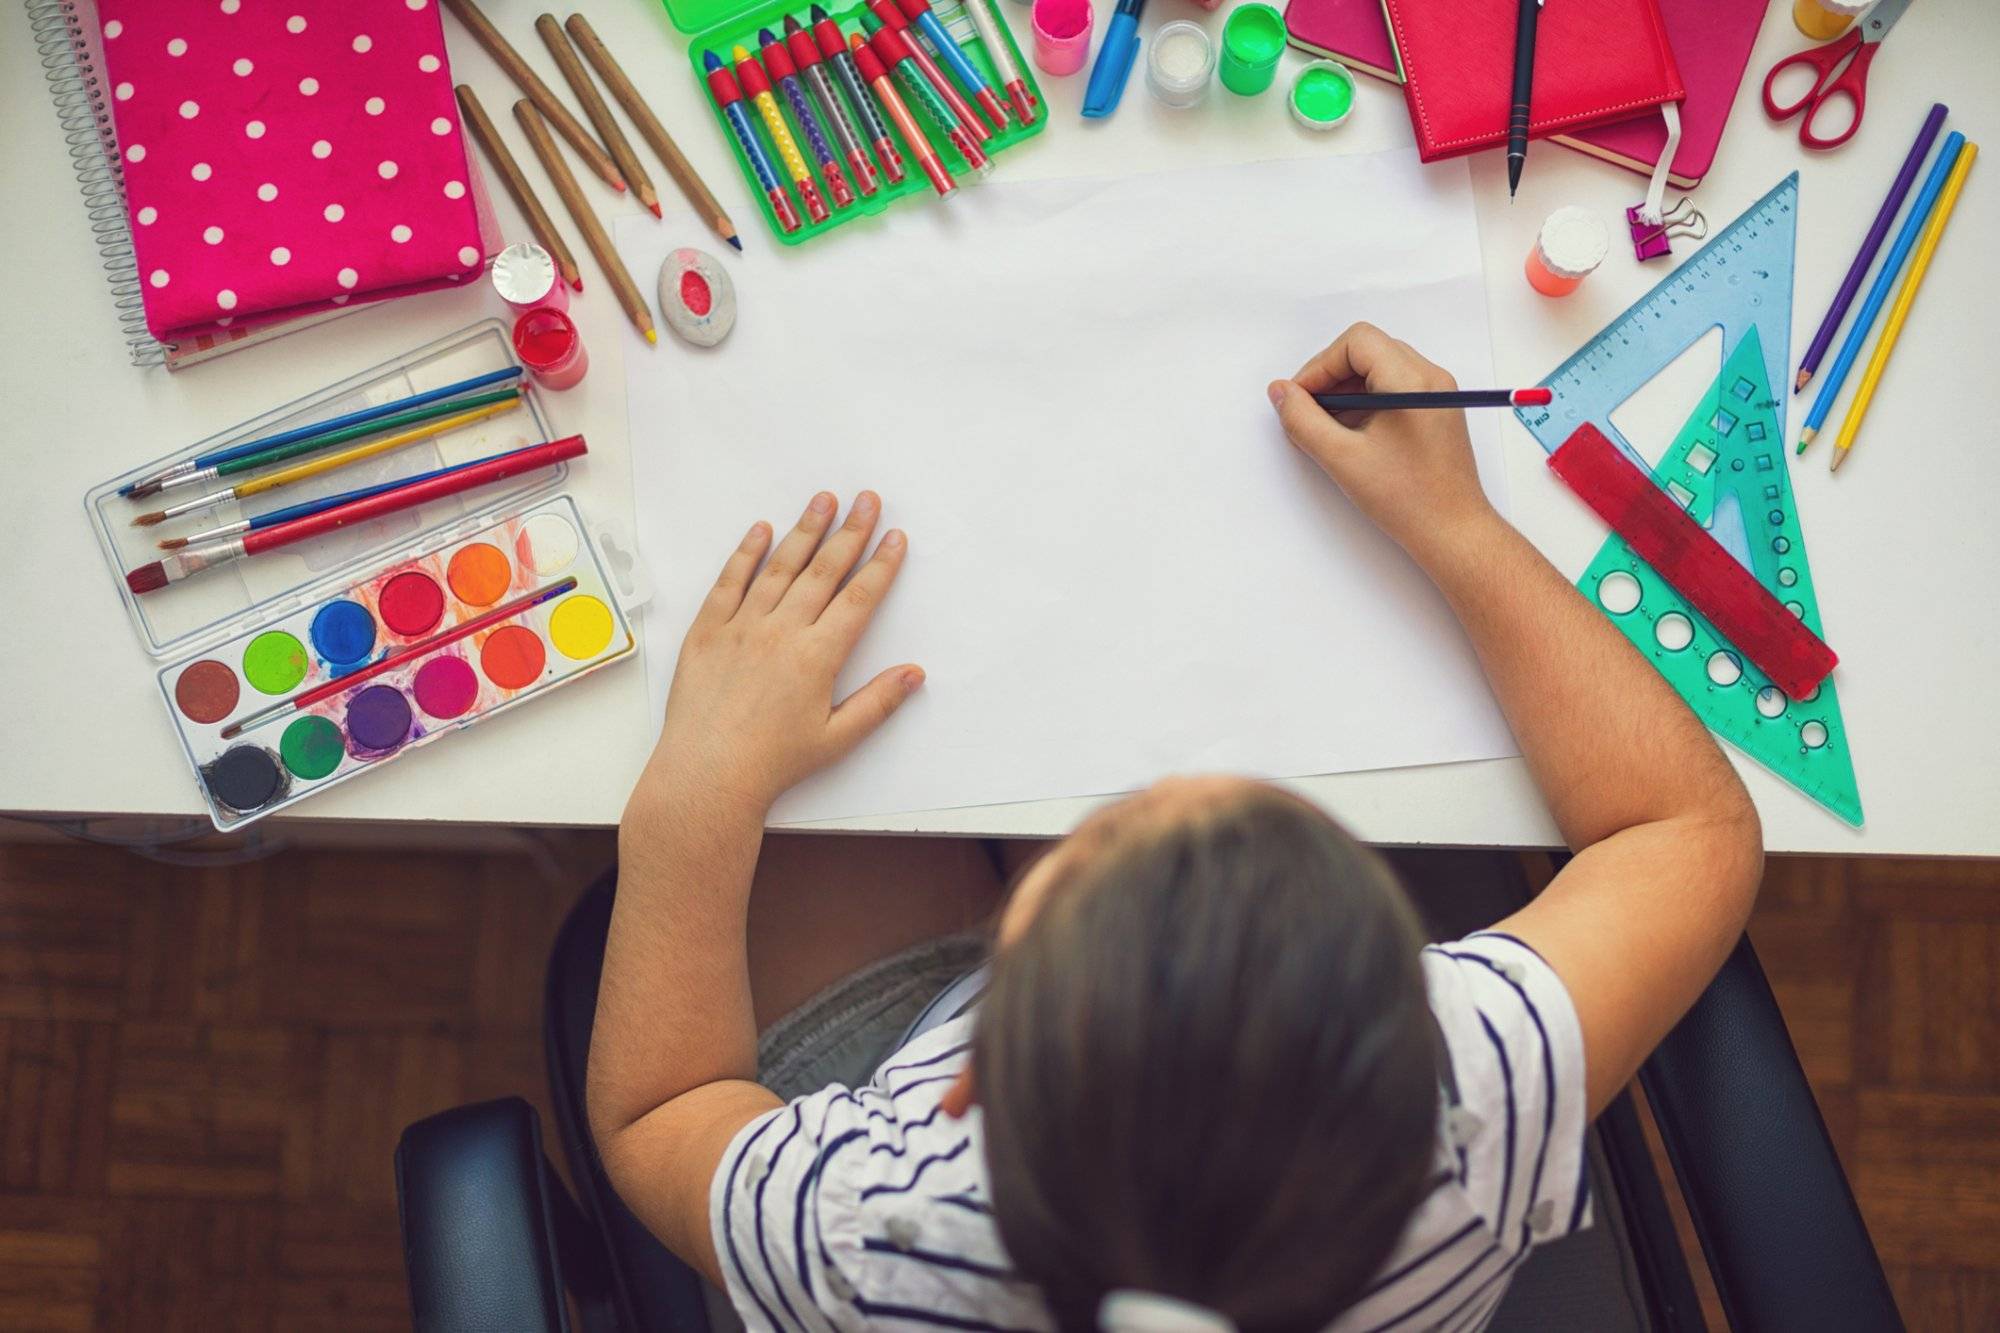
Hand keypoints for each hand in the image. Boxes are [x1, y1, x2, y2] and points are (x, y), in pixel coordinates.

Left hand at [635, 491, 920, 819]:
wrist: (707, 774)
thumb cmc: (771, 763)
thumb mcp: (837, 739)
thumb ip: (878, 702)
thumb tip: (914, 674)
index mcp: (817, 658)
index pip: (858, 599)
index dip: (880, 565)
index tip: (894, 537)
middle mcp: (781, 633)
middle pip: (823, 571)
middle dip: (850, 532)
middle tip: (867, 500)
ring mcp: (741, 628)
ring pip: (779, 568)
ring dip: (805, 531)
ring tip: (823, 500)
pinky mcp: (707, 632)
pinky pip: (729, 583)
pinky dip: (745, 554)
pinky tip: (760, 530)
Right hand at [1266, 323, 1498, 559]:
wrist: (1452, 531)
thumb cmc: (1408, 499)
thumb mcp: (1342, 458)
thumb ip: (1303, 420)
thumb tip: (1280, 392)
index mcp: (1412, 381)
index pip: (1357, 342)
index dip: (1320, 365)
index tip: (1300, 397)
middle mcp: (1430, 377)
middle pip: (1368, 350)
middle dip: (1331, 376)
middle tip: (1308, 410)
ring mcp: (1437, 393)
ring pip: (1380, 367)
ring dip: (1347, 389)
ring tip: (1327, 427)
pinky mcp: (1435, 410)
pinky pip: (1394, 387)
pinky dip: (1366, 401)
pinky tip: (1350, 433)